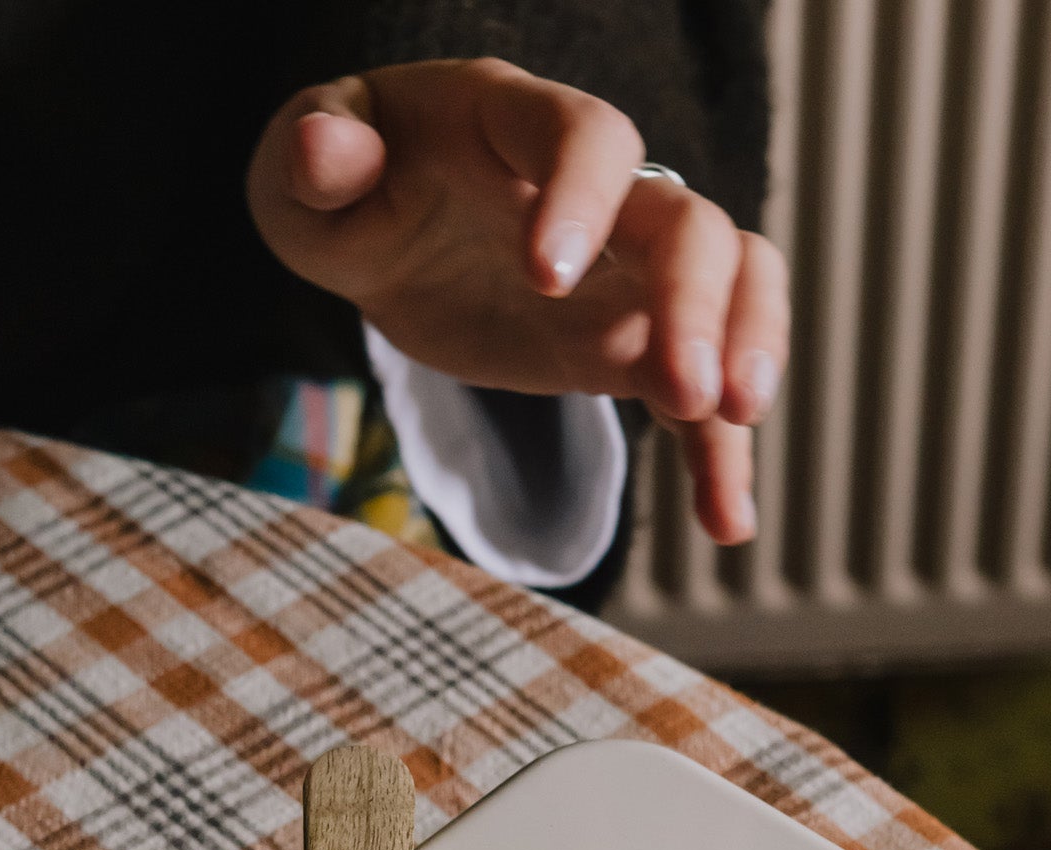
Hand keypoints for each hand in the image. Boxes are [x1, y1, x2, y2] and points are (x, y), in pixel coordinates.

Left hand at [246, 58, 788, 544]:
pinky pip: (695, 395)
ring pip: (732, 289)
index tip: (544, 277)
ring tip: (730, 427)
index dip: (580, 196)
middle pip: (689, 223)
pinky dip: (717, 456)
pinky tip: (725, 523)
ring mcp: (624, 271)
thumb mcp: (304, 171)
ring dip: (746, 354)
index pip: (586, 136)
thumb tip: (324, 148)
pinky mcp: (625, 349)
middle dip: (696, 305)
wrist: (379, 237)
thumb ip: (316, 154)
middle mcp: (598, 191)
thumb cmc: (345, 187)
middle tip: (682, 389)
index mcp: (515, 125)